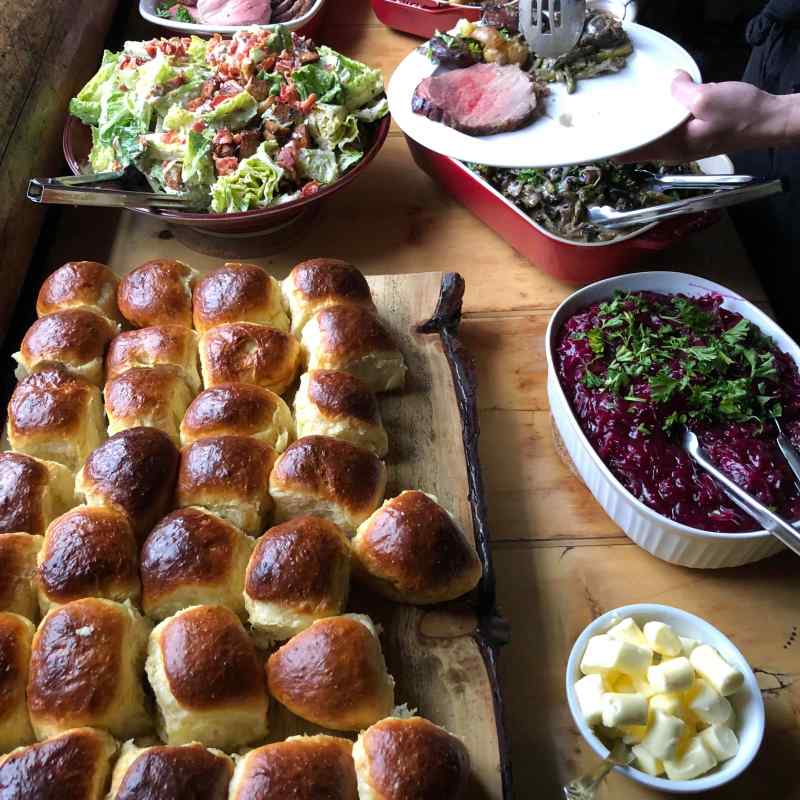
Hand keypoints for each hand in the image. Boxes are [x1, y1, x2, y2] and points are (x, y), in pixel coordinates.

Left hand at [616, 70, 797, 163]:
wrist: (768, 120)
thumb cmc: (740, 116)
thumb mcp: (707, 98)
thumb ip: (682, 92)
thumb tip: (670, 81)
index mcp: (671, 148)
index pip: (632, 153)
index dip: (613, 148)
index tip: (596, 141)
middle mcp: (672, 151)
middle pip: (638, 146)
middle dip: (623, 135)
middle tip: (604, 120)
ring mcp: (682, 145)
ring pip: (652, 138)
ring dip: (641, 126)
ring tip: (623, 112)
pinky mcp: (692, 135)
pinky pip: (666, 129)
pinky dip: (658, 120)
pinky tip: (655, 106)